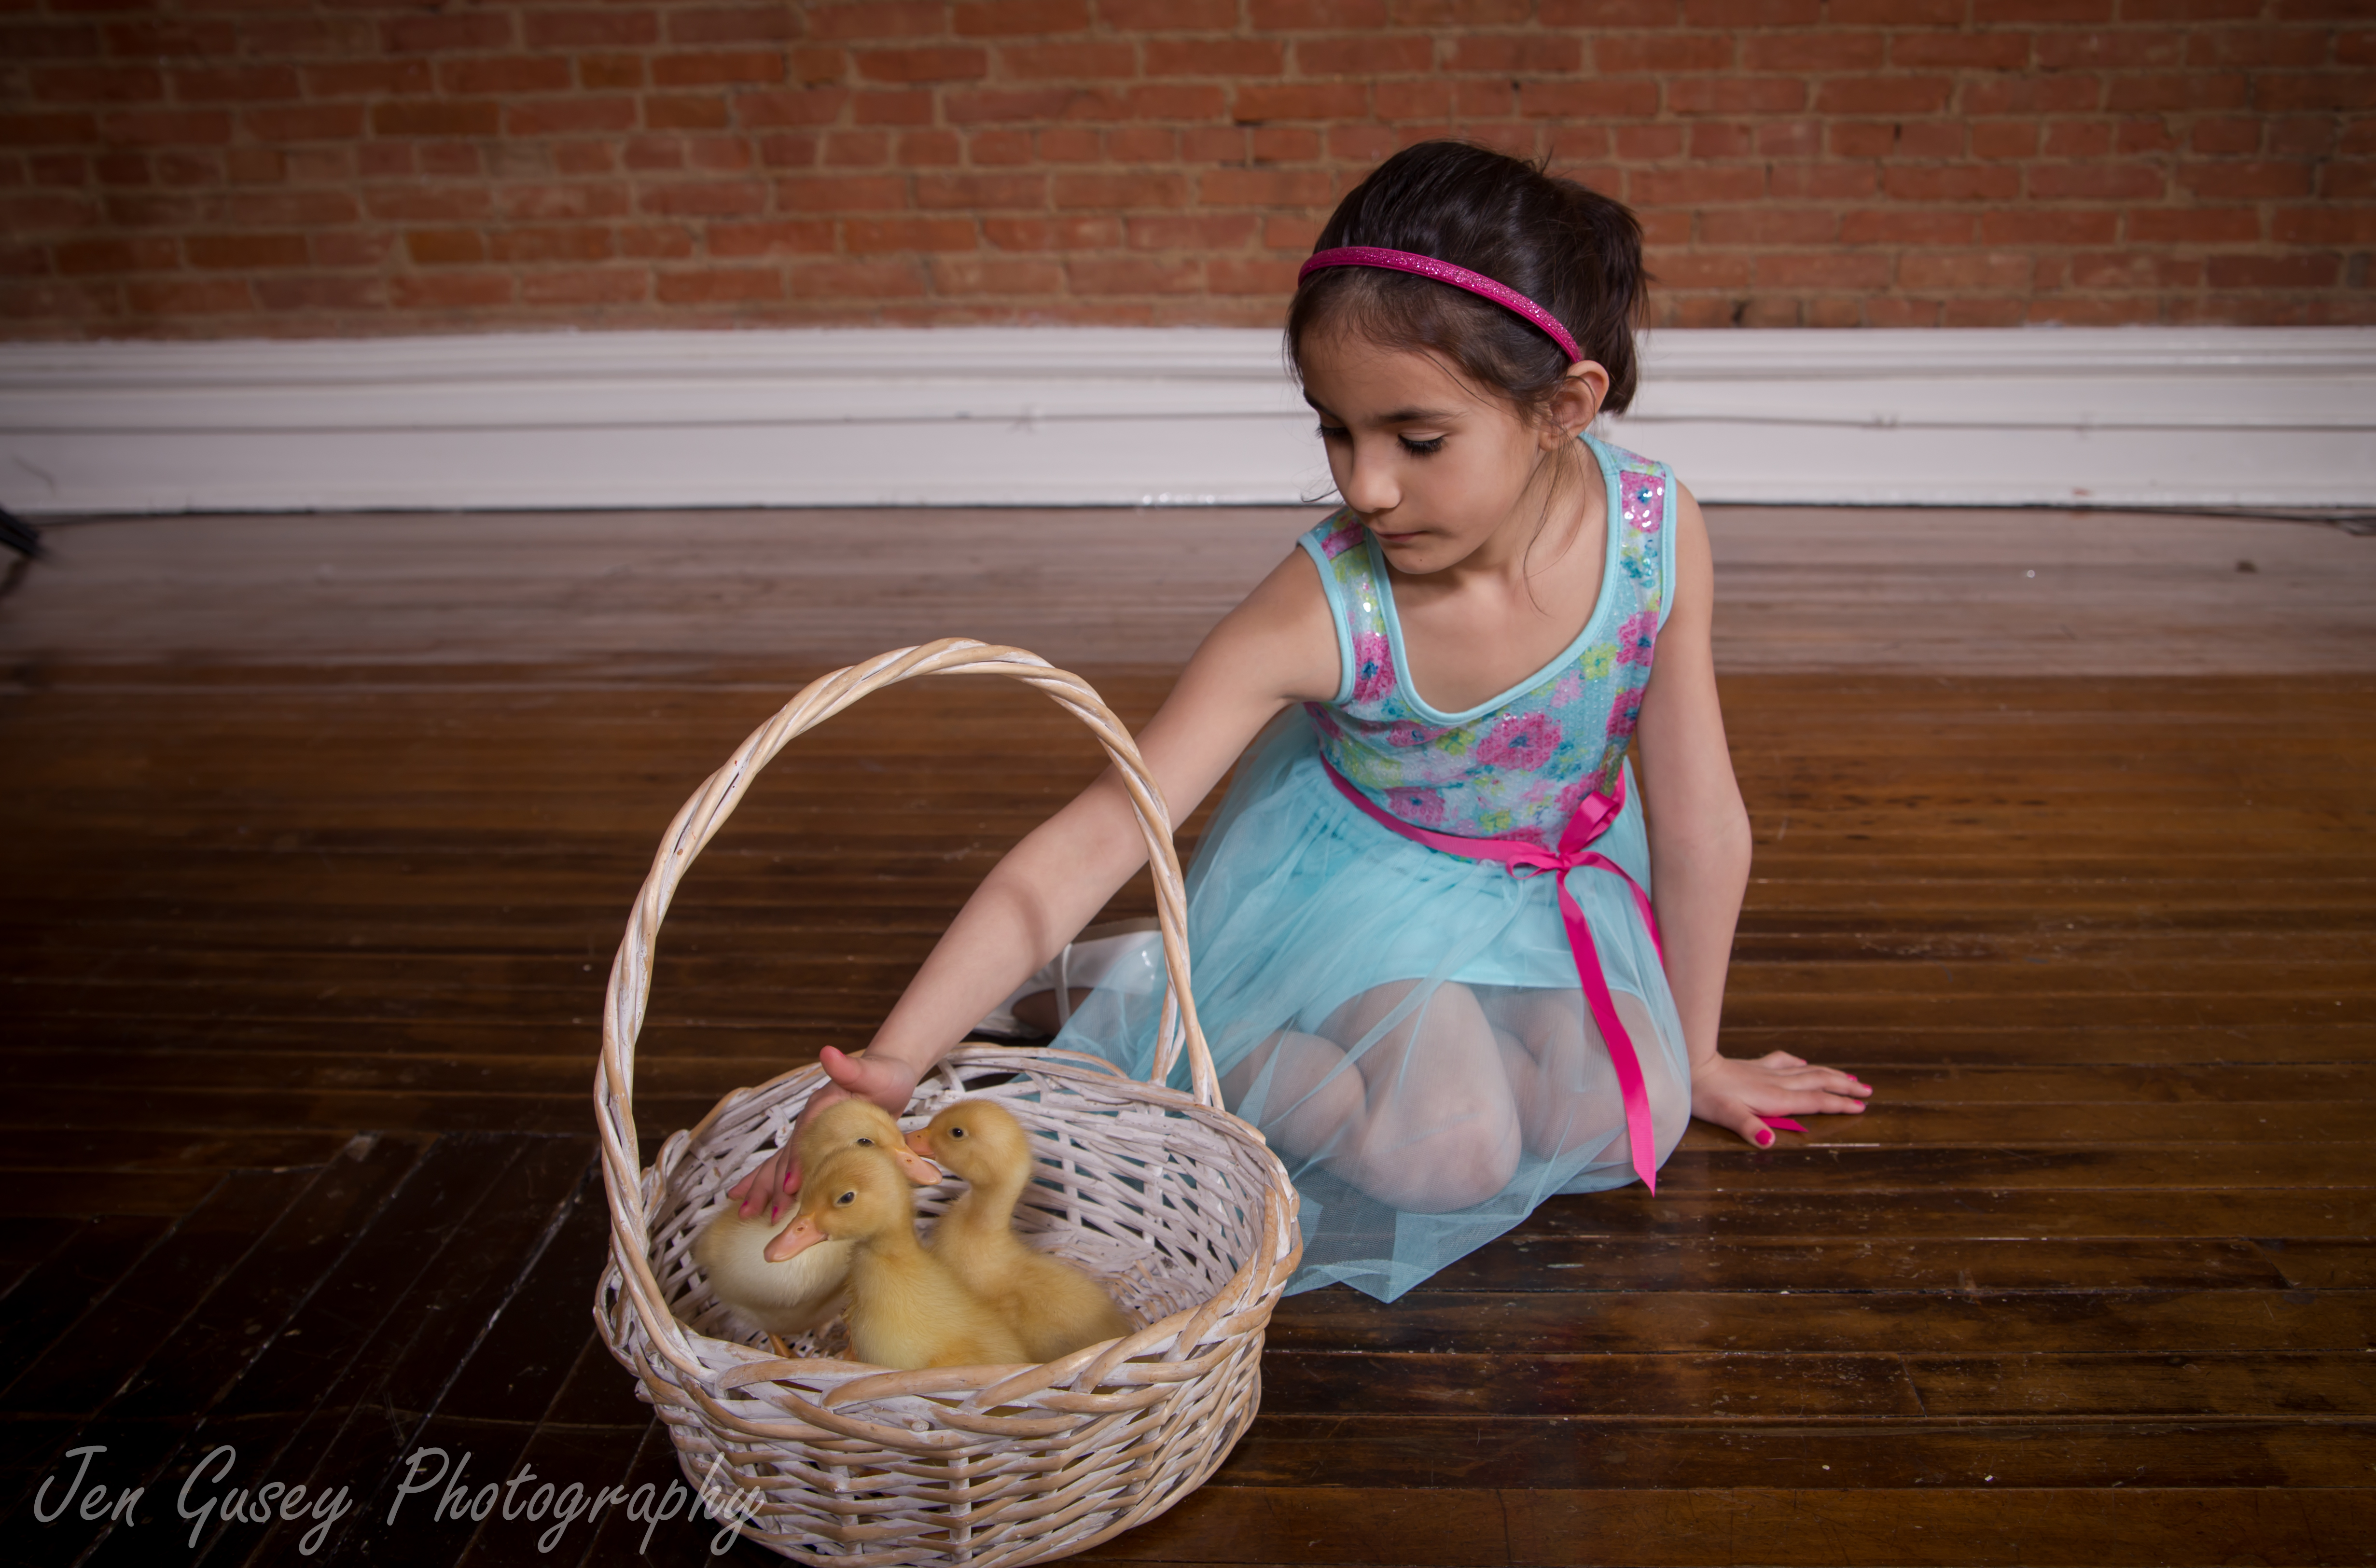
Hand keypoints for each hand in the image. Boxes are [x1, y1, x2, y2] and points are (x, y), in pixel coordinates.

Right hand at [724, 1046, 922, 1222]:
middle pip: (783, 1156)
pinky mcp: (818, 1146)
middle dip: (769, 1185)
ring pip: (781, 1165)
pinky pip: (793, 1168)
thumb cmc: (882, 1074)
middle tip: (755, 1213)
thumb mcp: (870, 1072)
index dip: (795, 1163)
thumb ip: (848, 1068)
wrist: (887, 1074)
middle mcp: (809, 1123)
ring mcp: (810, 1136)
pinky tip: (764, 1202)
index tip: (790, 1187)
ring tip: (745, 1213)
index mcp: (819, 1108)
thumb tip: (828, 1053)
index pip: (802, 1139)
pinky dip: (777, 1185)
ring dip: (763, 1189)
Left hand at [1691, 1050, 1869, 1148]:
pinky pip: (1784, 1061)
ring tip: (1849, 1077)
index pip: (1816, 1101)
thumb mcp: (1728, 1117)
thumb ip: (1750, 1129)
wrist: (1691, 1067)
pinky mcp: (1754, 1065)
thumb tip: (1770, 1142)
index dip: (1839, 1104)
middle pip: (1819, 1082)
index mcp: (1776, 1098)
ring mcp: (1766, 1072)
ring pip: (1807, 1070)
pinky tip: (1803, 1062)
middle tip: (1867, 1090)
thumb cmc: (1708, 1096)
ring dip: (1830, 1074)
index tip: (1861, 1106)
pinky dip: (1799, 1063)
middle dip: (1844, 1087)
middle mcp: (1777, 1083)